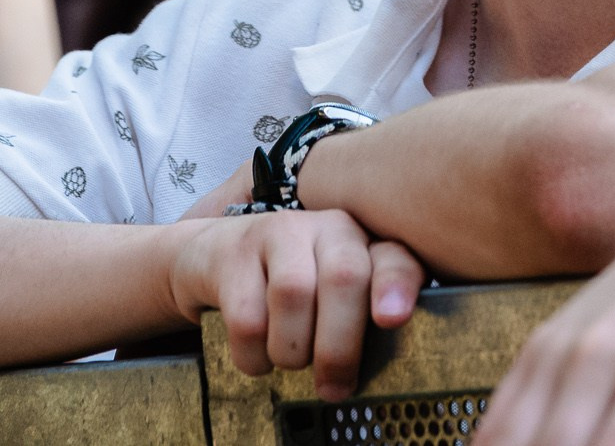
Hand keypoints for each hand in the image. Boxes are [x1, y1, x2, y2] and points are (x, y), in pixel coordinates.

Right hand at [167, 209, 424, 399]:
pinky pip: (248, 317)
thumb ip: (362, 321)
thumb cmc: (293, 283)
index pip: (393, 257)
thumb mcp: (335, 296)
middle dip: (339, 345)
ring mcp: (278, 234)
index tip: (392, 320)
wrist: (218, 254)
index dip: (396, 286)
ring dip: (294, 349)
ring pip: (294, 294)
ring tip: (290, 361)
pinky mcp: (234, 256)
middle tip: (333, 387)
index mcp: (364, 241)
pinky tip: (258, 356)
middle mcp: (327, 227)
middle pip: (344, 277)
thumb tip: (367, 375)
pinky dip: (255, 355)